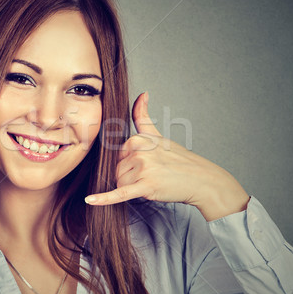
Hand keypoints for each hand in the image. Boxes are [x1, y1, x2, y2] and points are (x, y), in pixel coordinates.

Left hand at [84, 92, 249, 220]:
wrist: (201, 180)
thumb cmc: (179, 160)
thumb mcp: (158, 135)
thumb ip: (143, 116)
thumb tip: (142, 93)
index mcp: (138, 139)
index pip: (118, 157)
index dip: (130, 165)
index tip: (148, 165)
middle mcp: (139, 151)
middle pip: (117, 171)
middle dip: (131, 178)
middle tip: (154, 176)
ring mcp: (143, 168)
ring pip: (120, 184)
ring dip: (134, 188)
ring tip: (154, 183)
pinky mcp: (146, 187)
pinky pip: (120, 193)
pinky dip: (104, 199)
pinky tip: (90, 200)